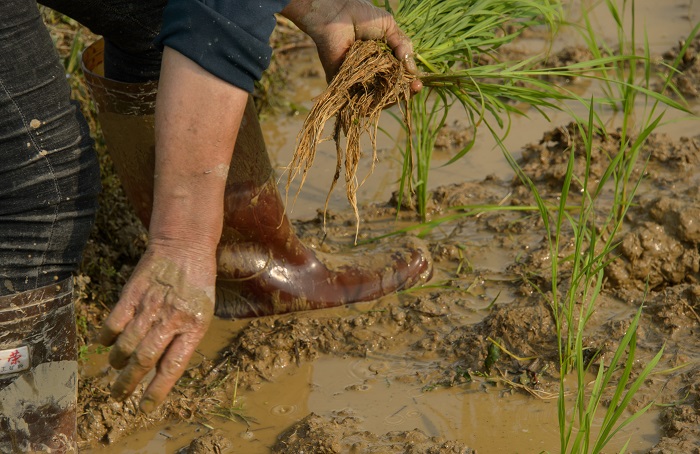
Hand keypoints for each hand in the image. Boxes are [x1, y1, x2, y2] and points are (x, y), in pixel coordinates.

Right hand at [99, 243, 214, 412]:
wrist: (185, 247)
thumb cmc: (198, 284)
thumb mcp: (203, 313)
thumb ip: (185, 339)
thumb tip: (162, 370)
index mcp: (194, 327)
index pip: (173, 367)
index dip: (157, 391)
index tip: (144, 407)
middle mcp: (172, 319)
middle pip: (144, 361)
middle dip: (128, 384)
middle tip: (118, 397)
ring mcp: (150, 306)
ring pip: (126, 345)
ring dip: (116, 363)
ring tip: (114, 370)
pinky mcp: (132, 294)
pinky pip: (113, 323)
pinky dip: (106, 338)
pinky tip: (106, 344)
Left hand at [282, 0, 421, 90]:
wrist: (338, 14)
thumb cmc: (361, 16)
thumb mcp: (390, 28)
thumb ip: (403, 46)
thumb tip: (413, 71)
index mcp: (382, 58)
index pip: (398, 75)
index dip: (409, 81)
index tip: (418, 84)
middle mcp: (370, 71)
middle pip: (389, 90)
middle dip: (404, 92)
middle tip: (414, 89)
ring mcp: (357, 79)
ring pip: (376, 97)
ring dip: (391, 98)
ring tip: (402, 92)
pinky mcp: (343, 84)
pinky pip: (359, 99)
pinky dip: (371, 100)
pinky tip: (384, 96)